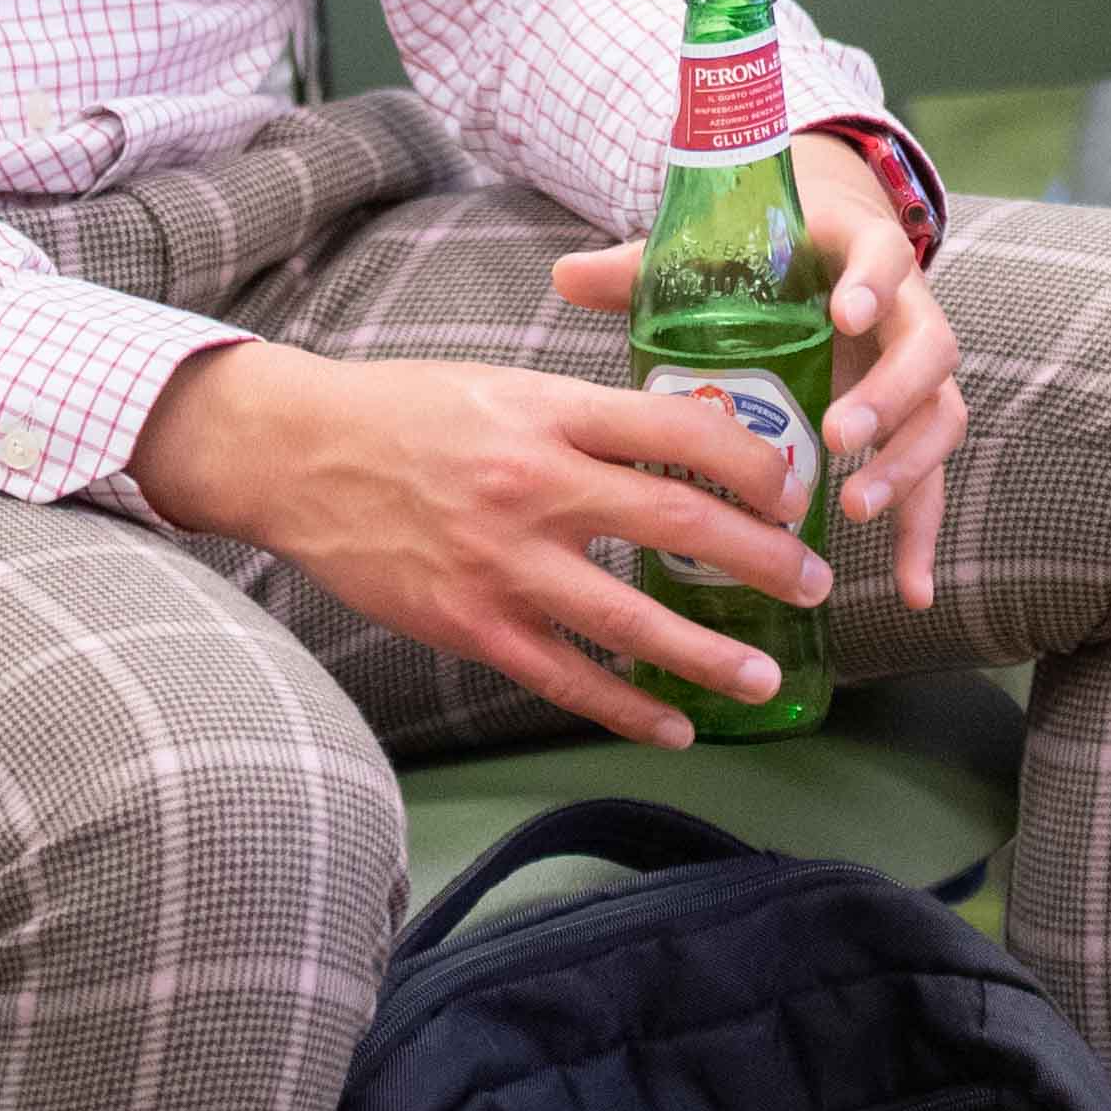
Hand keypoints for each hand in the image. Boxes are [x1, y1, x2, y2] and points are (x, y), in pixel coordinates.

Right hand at [128, 340, 830, 749]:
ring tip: (767, 676)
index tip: (793, 489)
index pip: (681, 431)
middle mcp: (536, 485)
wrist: (298, 455)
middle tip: (812, 584)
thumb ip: (585, 416)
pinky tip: (675, 726)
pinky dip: (628, 708)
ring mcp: (503, 563)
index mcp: (551, 412)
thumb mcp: (504, 384)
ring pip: (632, 620)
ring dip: (711, 654)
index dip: (753, 464)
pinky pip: (568, 677)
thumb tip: (682, 442)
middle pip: (678, 525)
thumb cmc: (407, 411)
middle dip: (760, 560)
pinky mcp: (472, 624)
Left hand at [552, 132, 965, 610]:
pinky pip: (931, 486)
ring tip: (853, 507)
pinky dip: (923, 538)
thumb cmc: (763, 257)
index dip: (873, 285)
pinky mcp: (910, 429)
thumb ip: (647, 265)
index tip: (844, 315)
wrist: (831, 252)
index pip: (884, 256)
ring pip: (939, 418)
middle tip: (838, 433)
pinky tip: (911, 593)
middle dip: (890, 394)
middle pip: (928, 349)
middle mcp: (903, 314)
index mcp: (858, 255)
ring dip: (905, 466)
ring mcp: (913, 376)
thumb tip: (565, 274)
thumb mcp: (713, 253)